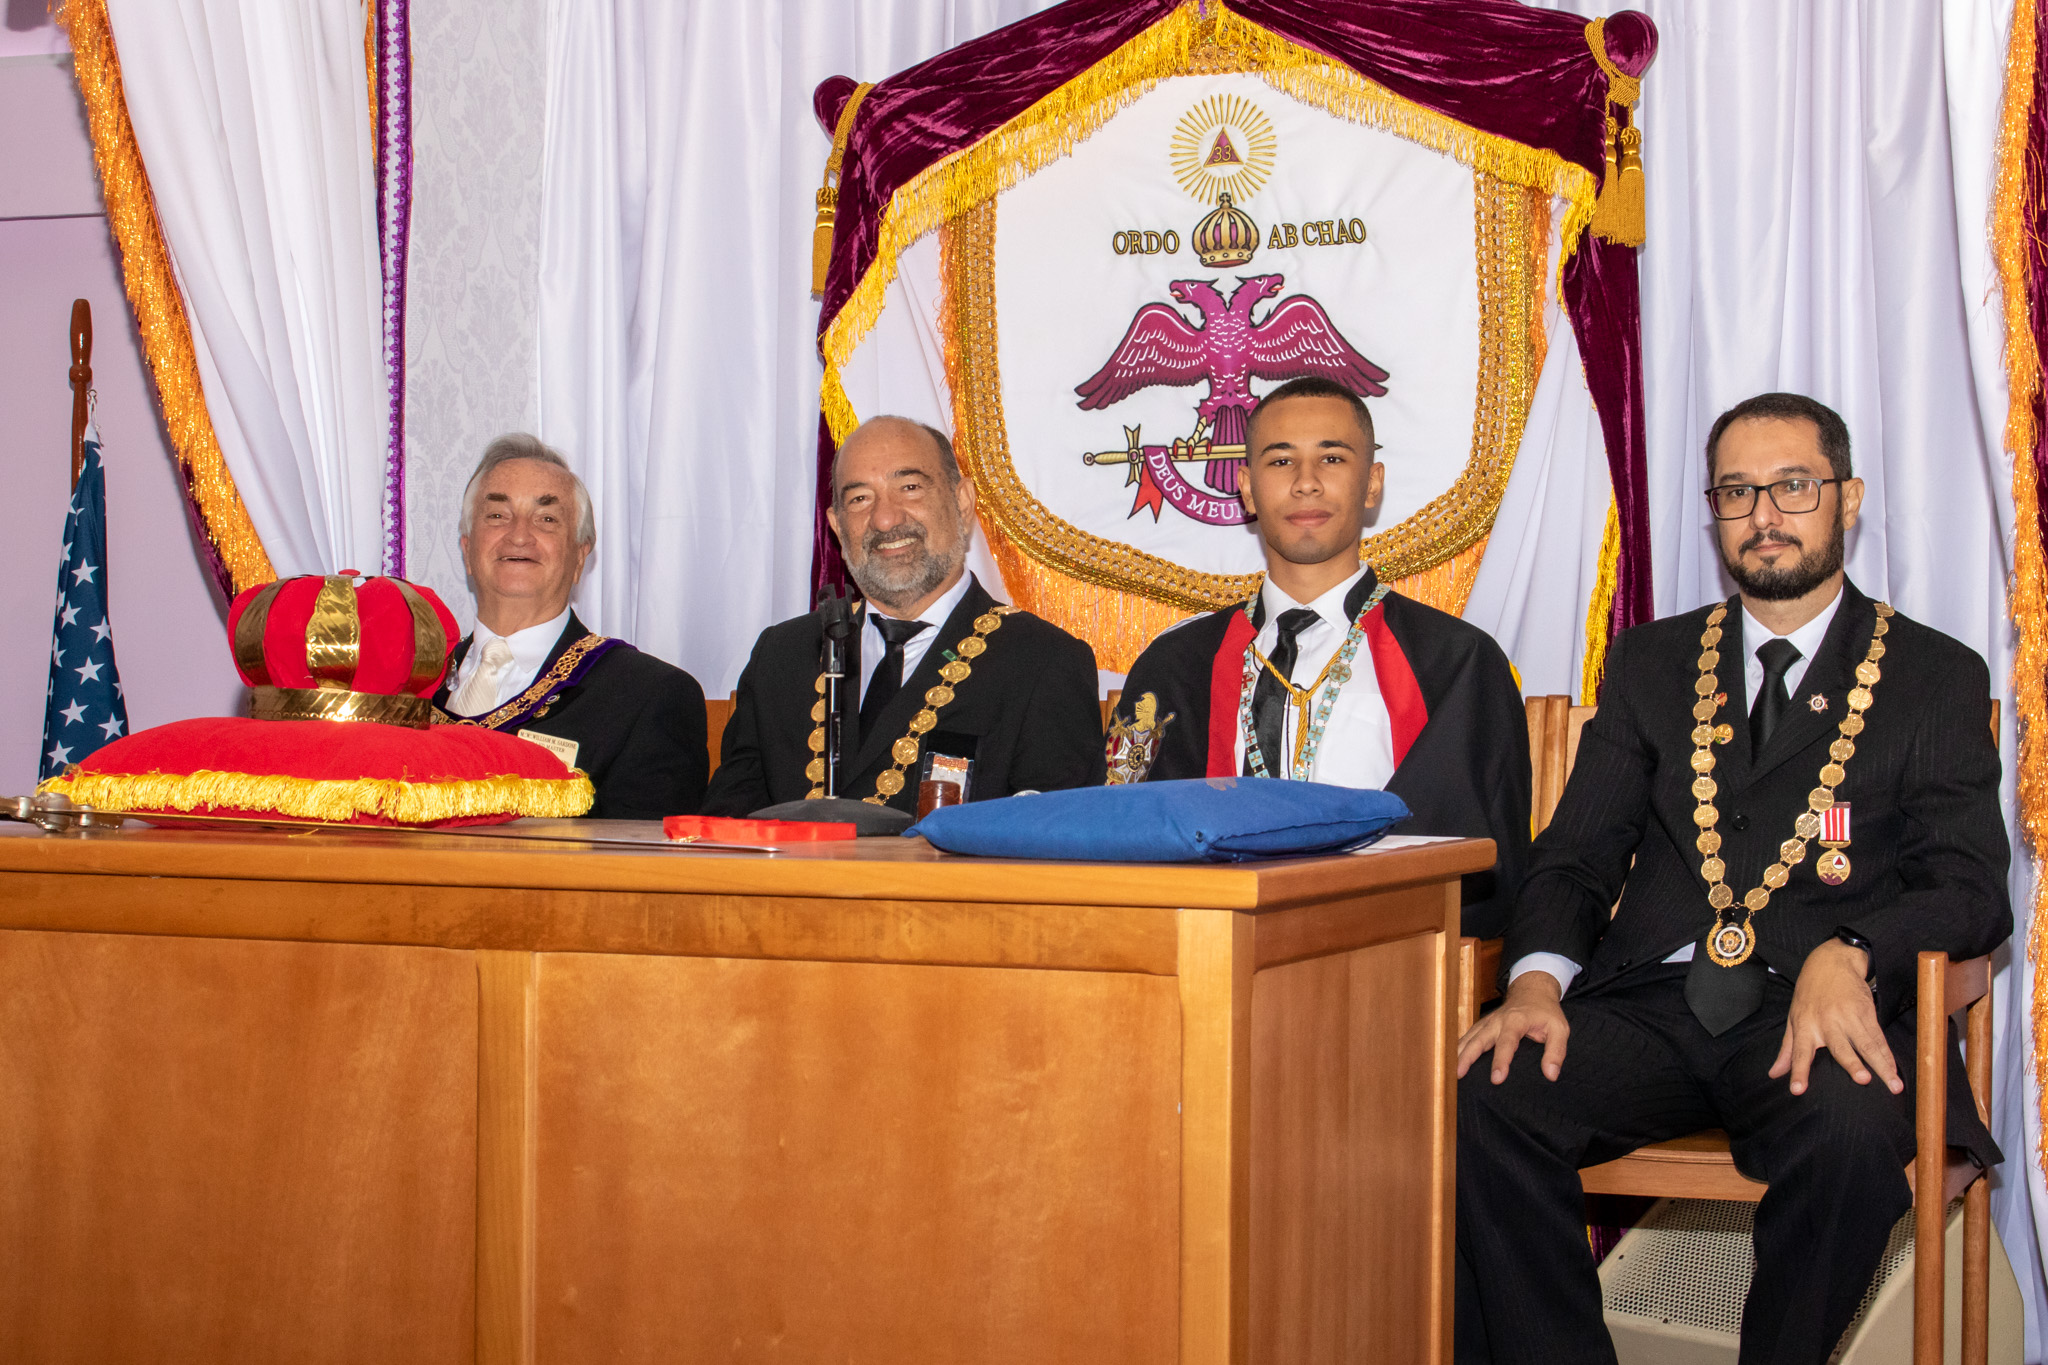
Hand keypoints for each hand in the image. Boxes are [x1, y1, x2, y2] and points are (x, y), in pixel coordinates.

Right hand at [1458, 970, 1569, 1083]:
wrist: (1532, 991)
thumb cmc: (1546, 1013)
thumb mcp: (1560, 1029)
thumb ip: (1556, 1052)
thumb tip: (1551, 1075)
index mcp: (1516, 1020)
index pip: (1507, 1042)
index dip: (1501, 1060)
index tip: (1497, 1079)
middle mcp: (1497, 1020)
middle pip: (1479, 1039)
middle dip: (1468, 1057)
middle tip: (1459, 1075)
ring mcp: (1487, 1022)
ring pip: (1469, 1037)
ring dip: (1458, 1053)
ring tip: (1451, 1072)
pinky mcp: (1483, 1025)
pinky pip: (1468, 1036)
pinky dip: (1459, 1048)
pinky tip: (1453, 1062)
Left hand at [1768, 939, 1900, 1094]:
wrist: (1831, 962)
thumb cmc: (1809, 995)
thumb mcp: (1793, 1019)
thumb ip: (1787, 1050)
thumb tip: (1774, 1074)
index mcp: (1804, 1025)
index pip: (1799, 1052)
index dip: (1798, 1071)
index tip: (1797, 1091)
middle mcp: (1827, 1022)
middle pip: (1841, 1047)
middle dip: (1852, 1063)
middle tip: (1863, 1080)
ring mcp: (1849, 1017)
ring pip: (1867, 1044)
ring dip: (1882, 1065)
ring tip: (1893, 1085)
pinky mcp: (1867, 1012)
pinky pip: (1879, 1038)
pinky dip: (1889, 1056)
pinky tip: (1895, 1070)